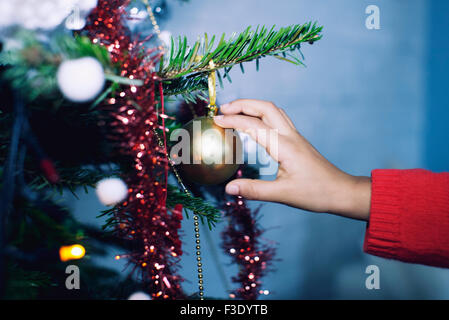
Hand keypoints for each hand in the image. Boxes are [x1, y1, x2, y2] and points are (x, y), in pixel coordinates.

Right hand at [213, 99, 370, 220]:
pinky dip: (261, 114)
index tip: (215, 121)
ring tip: (235, 112)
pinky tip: (254, 124)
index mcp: (284, 146)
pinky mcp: (297, 141)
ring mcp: (295, 136)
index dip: (233, 121)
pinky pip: (278, 119)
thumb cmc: (316, 193)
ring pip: (273, 110)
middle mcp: (290, 136)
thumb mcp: (282, 194)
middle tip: (222, 110)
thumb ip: (254, 190)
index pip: (254, 126)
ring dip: (253, 106)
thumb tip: (228, 189)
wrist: (341, 191)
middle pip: (266, 107)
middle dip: (242, 104)